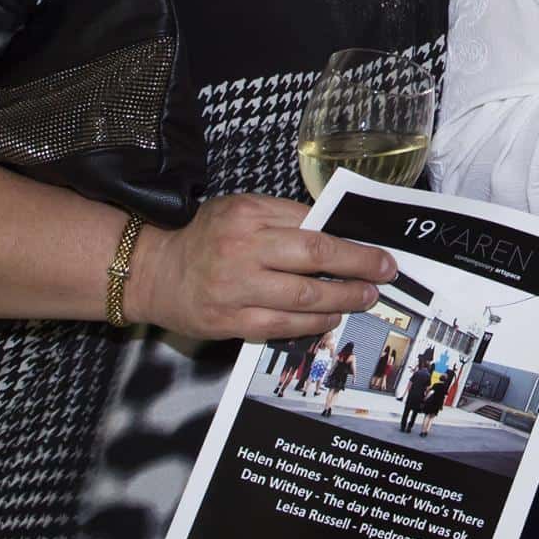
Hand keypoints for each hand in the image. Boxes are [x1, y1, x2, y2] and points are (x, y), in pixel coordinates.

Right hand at [125, 194, 396, 340]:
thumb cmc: (205, 238)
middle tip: (384, 273)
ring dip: (342, 299)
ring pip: (303, 297)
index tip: (377, 251)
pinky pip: (282, 326)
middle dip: (358, 266)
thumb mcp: (240, 211)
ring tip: (365, 298)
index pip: (311, 225)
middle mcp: (242, 249)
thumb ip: (283, 219)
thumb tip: (334, 233)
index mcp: (248, 215)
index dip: (350, 242)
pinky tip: (331, 319)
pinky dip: (313, 325)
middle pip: (314, 257)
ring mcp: (235, 288)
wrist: (154, 272)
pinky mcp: (230, 321)